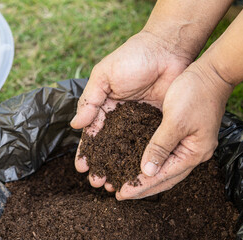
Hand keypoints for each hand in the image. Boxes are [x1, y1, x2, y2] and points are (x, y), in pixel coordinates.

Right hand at [71, 30, 191, 190]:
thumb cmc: (133, 58)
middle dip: (101, 165)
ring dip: (119, 167)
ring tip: (114, 185)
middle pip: (108, 146)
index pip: (92, 133)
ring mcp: (138, 121)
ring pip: (126, 150)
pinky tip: (137, 173)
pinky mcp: (156, 123)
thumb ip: (90, 100)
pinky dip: (140, 160)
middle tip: (97, 183)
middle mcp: (120, 116)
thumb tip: (75, 125)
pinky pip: (147, 145)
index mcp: (104, 105)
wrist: (167, 50)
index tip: (82, 168)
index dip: (86, 151)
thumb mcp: (104, 76)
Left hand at [116, 62, 232, 199]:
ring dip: (147, 177)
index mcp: (194, 152)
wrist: (212, 73)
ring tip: (128, 182)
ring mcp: (190, 144)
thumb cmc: (195, 93)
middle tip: (120, 193)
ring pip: (165, 167)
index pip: (163, 176)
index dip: (141, 186)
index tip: (122, 193)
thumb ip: (160, 146)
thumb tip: (147, 171)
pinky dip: (152, 161)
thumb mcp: (175, 121)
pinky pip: (166, 154)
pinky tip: (140, 162)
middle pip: (166, 177)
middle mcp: (193, 153)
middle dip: (143, 187)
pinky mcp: (185, 135)